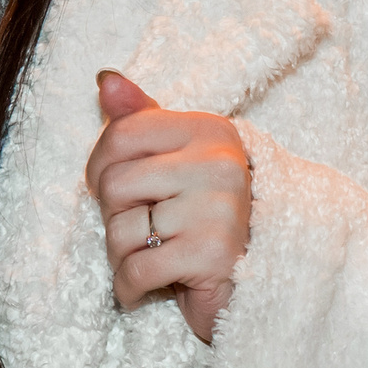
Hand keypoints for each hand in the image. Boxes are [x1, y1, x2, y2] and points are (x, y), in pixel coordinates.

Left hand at [84, 71, 248, 342]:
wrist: (266, 278)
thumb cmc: (205, 213)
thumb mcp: (176, 157)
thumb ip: (139, 117)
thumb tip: (106, 79)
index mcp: (210, 131)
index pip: (121, 134)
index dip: (100, 167)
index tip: (115, 191)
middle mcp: (220, 165)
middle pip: (115, 185)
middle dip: (113, 217)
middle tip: (141, 231)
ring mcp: (219, 211)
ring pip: (121, 230)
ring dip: (120, 256)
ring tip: (147, 258)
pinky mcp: (214, 257)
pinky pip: (137, 270)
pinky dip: (128, 287)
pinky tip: (141, 289)